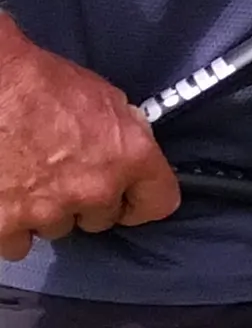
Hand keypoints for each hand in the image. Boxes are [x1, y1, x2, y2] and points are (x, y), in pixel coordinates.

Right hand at [0, 23, 178, 259]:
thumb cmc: (42, 83)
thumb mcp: (104, 98)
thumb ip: (123, 133)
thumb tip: (127, 150)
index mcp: (130, 156)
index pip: (159, 202)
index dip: (141, 201)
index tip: (127, 200)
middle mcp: (95, 190)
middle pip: (101, 218)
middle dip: (85, 202)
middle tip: (61, 177)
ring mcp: (49, 211)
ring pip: (57, 229)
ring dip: (46, 213)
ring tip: (27, 182)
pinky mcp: (6, 225)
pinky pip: (18, 244)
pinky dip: (11, 228)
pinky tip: (5, 201)